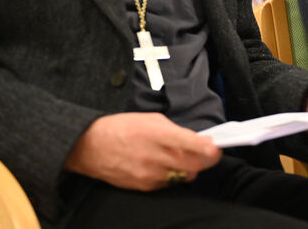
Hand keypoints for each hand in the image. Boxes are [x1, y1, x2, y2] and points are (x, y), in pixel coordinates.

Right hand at [64, 113, 220, 189]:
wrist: (91, 147)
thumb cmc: (121, 128)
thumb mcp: (151, 119)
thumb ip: (175, 130)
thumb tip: (197, 140)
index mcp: (159, 135)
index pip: (195, 146)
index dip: (211, 148)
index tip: (217, 146)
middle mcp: (157, 157)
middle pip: (195, 165)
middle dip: (205, 159)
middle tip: (206, 151)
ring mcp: (151, 175)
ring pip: (185, 176)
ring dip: (190, 167)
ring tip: (183, 157)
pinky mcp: (145, 187)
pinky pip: (170, 184)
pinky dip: (174, 176)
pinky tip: (167, 166)